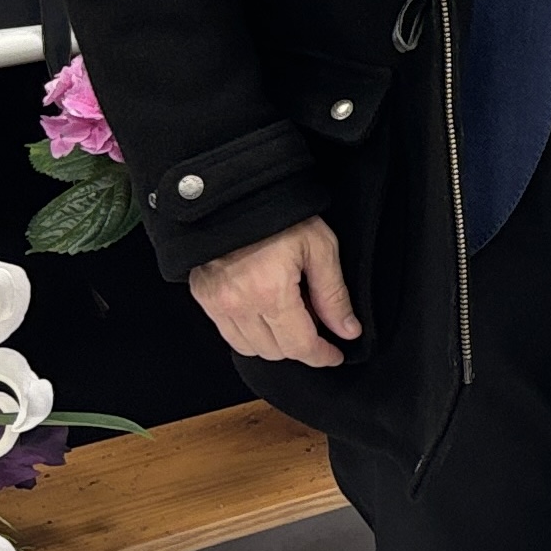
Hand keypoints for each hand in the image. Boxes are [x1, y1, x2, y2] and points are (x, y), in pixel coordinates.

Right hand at [188, 217, 359, 367]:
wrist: (234, 195)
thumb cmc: (279, 214)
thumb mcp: (320, 247)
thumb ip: (334, 295)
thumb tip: (347, 331)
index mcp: (270, 292)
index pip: (300, 345)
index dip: (322, 355)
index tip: (335, 354)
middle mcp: (238, 305)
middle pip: (275, 351)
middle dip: (301, 347)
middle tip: (318, 328)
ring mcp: (216, 304)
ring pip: (250, 348)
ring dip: (275, 344)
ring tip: (293, 318)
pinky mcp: (203, 298)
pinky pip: (230, 334)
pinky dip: (251, 334)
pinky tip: (267, 314)